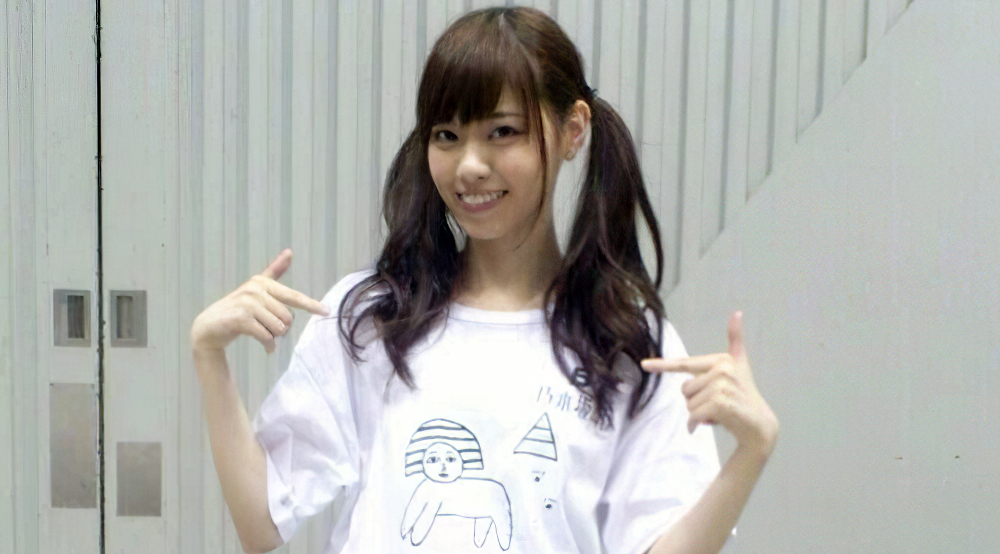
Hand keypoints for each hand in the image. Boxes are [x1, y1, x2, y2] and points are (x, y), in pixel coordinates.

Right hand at [190, 248, 329, 354]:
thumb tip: (289, 251)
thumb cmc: (237, 308)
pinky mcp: (241, 320)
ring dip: (275, 337)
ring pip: (279, 328)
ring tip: (263, 335)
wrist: (208, 328)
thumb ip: (274, 271)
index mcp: (262, 282)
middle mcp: (255, 290)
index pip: (293, 296)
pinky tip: (267, 348)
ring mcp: (247, 304)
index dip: (311, 305)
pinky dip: (269, 345)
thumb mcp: (256, 289)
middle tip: (268, 329)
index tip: (326, 311)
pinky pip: (267, 337)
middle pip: (287, 317)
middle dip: (282, 329)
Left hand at [640, 311, 778, 457]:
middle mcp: (722, 369)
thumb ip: (735, 339)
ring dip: (698, 413)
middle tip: (717, 403)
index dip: (662, 365)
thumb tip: (737, 312)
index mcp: (721, 359)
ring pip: (688, 403)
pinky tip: (714, 422)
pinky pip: (693, 415)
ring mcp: (722, 386)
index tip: (644, 365)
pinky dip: (697, 423)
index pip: (685, 364)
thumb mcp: (739, 364)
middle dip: (695, 401)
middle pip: (685, 389)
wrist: (760, 424)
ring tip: (719, 412)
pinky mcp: (721, 404)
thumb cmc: (744, 393)